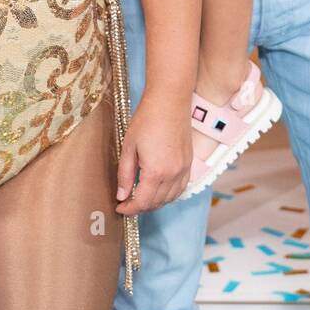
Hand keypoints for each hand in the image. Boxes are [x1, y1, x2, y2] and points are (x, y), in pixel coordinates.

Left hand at [114, 91, 192, 213]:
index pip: (142, 202)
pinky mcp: (189, 163)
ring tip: (141, 197)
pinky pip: (180, 188)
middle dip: (140, 207)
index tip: (120, 208)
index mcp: (155, 171)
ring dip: (155, 202)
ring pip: (170, 198)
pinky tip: (159, 190)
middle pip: (156, 203)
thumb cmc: (147, 119)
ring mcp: (183, 169)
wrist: (169, 100)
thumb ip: (125, 174)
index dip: (129, 209)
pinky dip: (169, 194)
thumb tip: (121, 195)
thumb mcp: (129, 146)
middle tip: (127, 202)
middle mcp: (173, 174)